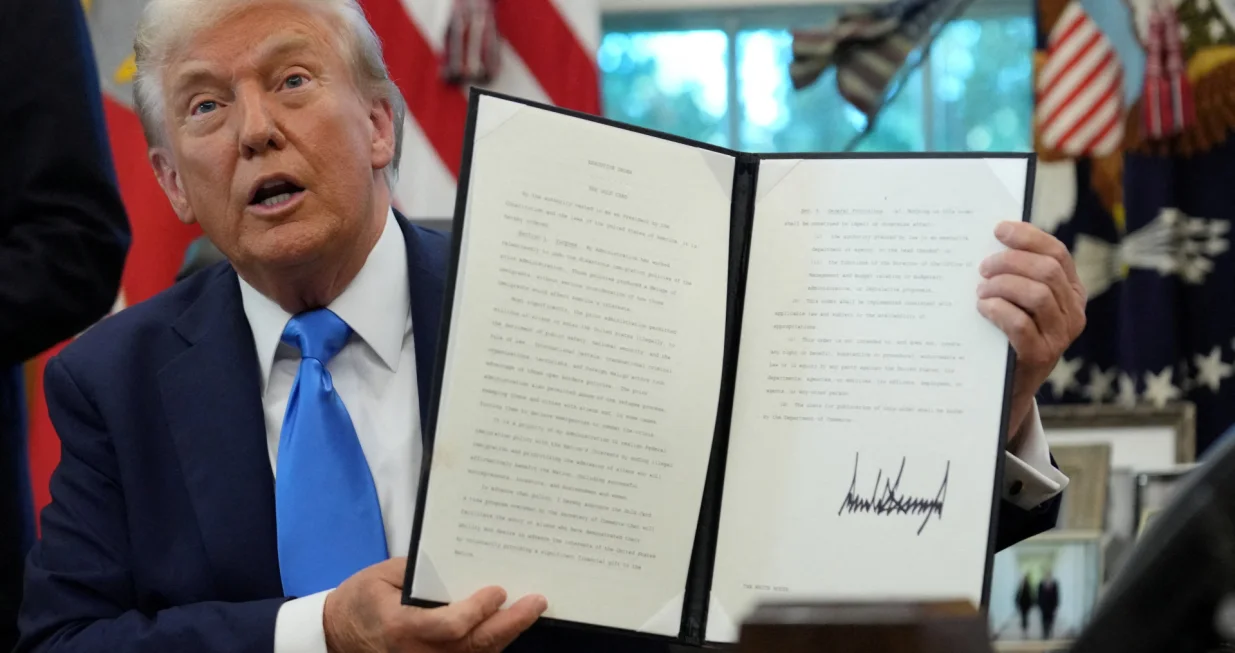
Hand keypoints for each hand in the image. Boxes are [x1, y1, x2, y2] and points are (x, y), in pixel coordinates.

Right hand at [323, 557, 546, 652]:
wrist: (337, 634)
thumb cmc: (361, 598)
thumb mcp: (383, 575)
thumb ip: (420, 572)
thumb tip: (460, 561)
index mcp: (402, 627)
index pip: (449, 627)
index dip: (477, 611)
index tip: (498, 590)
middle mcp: (417, 652)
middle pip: (472, 646)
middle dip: (509, 625)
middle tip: (537, 602)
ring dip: (506, 634)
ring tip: (531, 610)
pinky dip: (491, 643)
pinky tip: (509, 624)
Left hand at [977, 221, 1085, 444]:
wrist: (1008, 385)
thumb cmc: (1008, 334)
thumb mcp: (1020, 301)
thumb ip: (1018, 275)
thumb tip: (992, 242)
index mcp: (1072, 292)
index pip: (1057, 253)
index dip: (1028, 237)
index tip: (999, 229)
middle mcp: (1074, 312)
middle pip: (1047, 271)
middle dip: (1010, 262)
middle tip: (983, 267)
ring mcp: (1061, 336)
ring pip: (1037, 295)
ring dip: (1002, 285)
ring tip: (981, 289)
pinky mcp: (1041, 356)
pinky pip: (1021, 324)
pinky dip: (998, 310)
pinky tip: (983, 307)